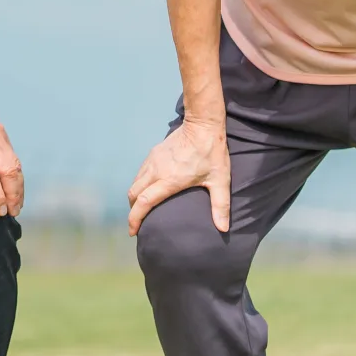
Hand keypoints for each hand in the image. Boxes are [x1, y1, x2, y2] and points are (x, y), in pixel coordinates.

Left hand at [0, 100, 23, 215]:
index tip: (0, 213)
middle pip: (8, 171)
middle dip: (13, 195)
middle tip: (12, 213)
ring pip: (15, 163)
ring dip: (18, 185)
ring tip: (17, 204)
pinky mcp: (0, 130)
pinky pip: (13, 154)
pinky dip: (16, 172)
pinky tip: (14, 186)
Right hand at [128, 117, 230, 235]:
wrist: (202, 124)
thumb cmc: (212, 153)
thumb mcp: (220, 181)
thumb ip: (220, 205)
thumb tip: (223, 228)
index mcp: (169, 180)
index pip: (143, 202)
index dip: (135, 219)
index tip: (133, 232)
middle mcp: (156, 170)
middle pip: (133, 194)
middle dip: (132, 211)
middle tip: (138, 223)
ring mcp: (153, 160)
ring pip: (135, 182)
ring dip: (135, 197)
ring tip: (142, 208)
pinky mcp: (153, 153)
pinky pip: (140, 173)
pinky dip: (139, 185)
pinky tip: (148, 189)